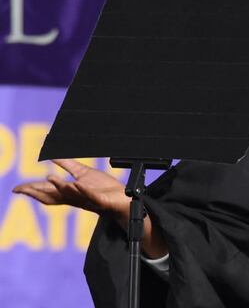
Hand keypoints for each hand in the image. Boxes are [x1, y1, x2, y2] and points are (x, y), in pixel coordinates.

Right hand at [13, 159, 168, 257]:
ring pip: (71, 195)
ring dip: (60, 187)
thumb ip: (67, 165)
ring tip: (49, 178)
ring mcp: (89, 200)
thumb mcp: (83, 173)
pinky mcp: (102, 201)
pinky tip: (76, 184)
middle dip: (37, 192)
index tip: (16, 189)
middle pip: (53, 197)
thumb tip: (50, 156)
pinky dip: (83, 190)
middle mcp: (76, 198)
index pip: (47, 192)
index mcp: (70, 193)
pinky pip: (91, 196)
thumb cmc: (104, 188)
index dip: (32, 190)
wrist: (125, 198)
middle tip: (22, 189)